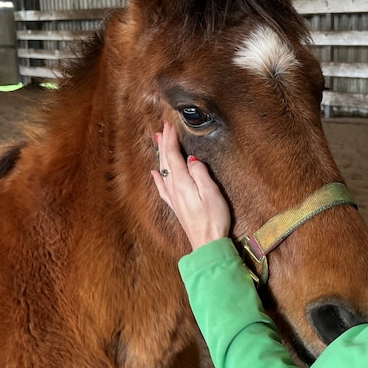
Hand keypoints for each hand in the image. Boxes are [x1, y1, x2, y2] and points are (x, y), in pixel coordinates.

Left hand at [151, 122, 230, 249]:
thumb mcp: (212, 192)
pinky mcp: (176, 205)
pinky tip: (154, 172)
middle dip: (164, 142)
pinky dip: (157, 176)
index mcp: (182, 182)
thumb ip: (200, 173)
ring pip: (162, 169)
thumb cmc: (213, 218)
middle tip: (162, 127)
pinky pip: (162, 186)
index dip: (171, 139)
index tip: (169, 125)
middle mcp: (174, 187)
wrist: (207, 243)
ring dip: (160, 154)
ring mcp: (173, 197)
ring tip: (157, 141)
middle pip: (166, 160)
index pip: (173, 155)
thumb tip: (191, 159)